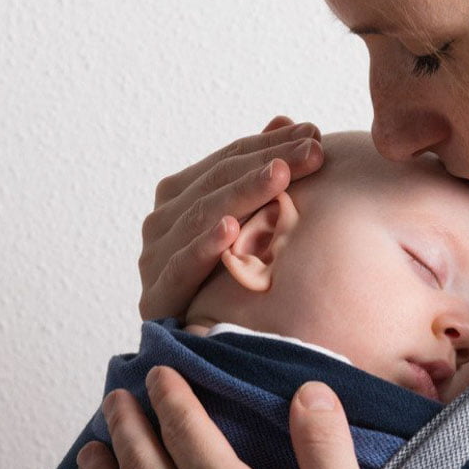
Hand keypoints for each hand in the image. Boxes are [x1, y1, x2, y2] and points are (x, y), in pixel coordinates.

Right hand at [139, 116, 323, 319]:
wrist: (194, 349)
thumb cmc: (228, 278)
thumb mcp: (250, 220)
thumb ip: (259, 171)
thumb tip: (286, 120)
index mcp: (180, 196)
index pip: (229, 160)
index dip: (270, 144)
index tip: (313, 133)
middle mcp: (162, 223)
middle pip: (219, 183)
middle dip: (268, 162)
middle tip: (311, 151)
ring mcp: (155, 259)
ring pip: (202, 216)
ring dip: (243, 193)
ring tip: (280, 175)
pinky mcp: (157, 298)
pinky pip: (182, 267)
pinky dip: (205, 245)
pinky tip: (231, 229)